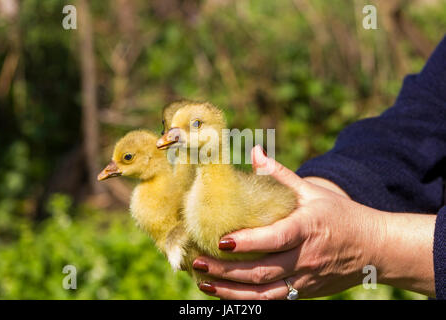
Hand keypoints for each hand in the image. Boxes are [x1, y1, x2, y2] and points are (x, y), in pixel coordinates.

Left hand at [193, 145, 435, 298]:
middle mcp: (305, 258)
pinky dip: (248, 300)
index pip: (274, 238)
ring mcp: (305, 280)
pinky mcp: (305, 293)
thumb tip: (255, 151)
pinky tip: (227, 293)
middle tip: (198, 262)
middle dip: (227, 270)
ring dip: (231, 291)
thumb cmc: (342, 215)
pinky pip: (273, 300)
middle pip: (262, 270)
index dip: (247, 242)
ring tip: (204, 282)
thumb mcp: (314, 192)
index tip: (220, 240)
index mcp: (308, 228)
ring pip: (264, 293)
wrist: (376, 248)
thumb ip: (281, 175)